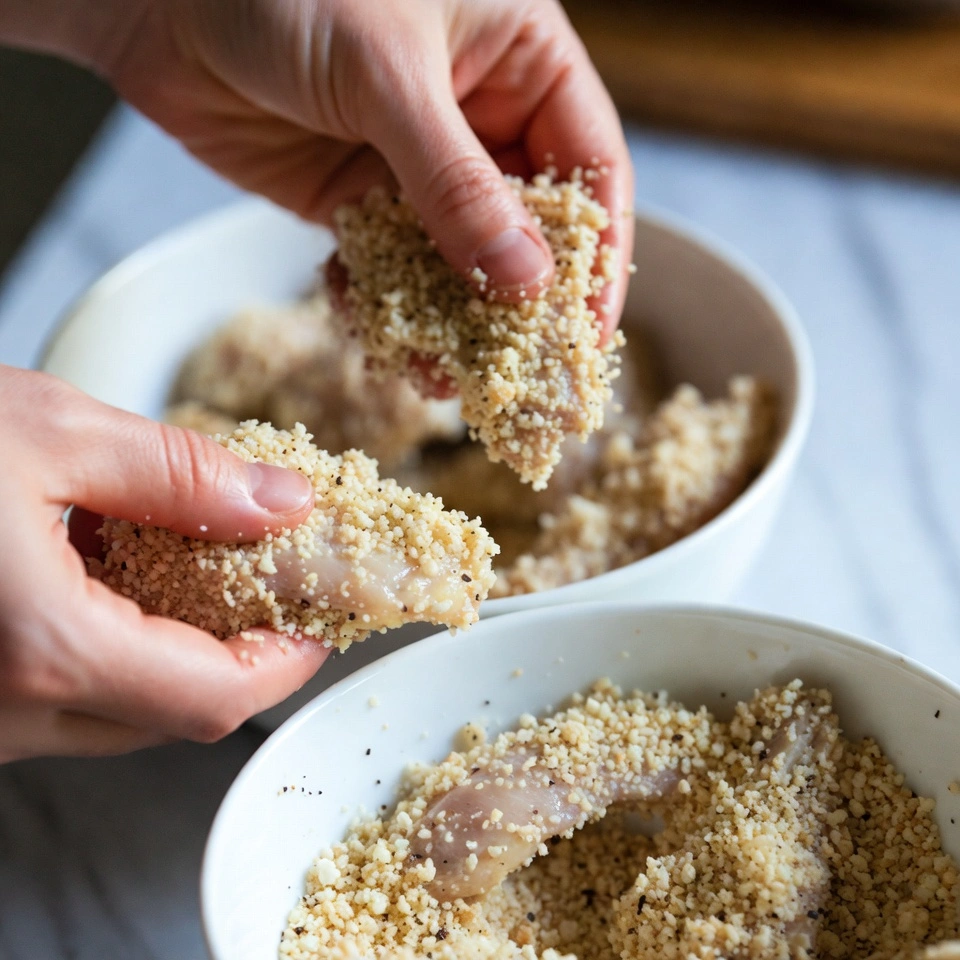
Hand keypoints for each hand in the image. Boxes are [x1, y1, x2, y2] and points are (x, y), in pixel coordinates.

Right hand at [0, 367, 324, 761]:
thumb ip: (181, 475)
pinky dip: (106, 651)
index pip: (213, 699)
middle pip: (171, 715)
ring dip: (170, 653)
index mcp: (44, 650)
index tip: (316, 626)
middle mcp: (2, 712)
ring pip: (114, 714)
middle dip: (234, 658)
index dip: (283, 666)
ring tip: (197, 573)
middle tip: (269, 592)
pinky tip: (107, 580)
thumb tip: (280, 501)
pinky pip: (56, 699)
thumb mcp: (50, 433)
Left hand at [101, 0, 633, 336]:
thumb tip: (525, 281)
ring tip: (443, 378)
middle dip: (523, 305)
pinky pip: (389, 267)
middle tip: (521, 376)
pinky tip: (379, 337)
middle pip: (528, 228)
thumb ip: (455, 181)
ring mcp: (416, 163)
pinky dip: (385, 305)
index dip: (598, 255)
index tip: (590, 332)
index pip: (589, 169)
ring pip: (457, 261)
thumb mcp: (387, 73)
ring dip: (452, 322)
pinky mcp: (357, 197)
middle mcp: (477, 116)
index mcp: (520, 59)